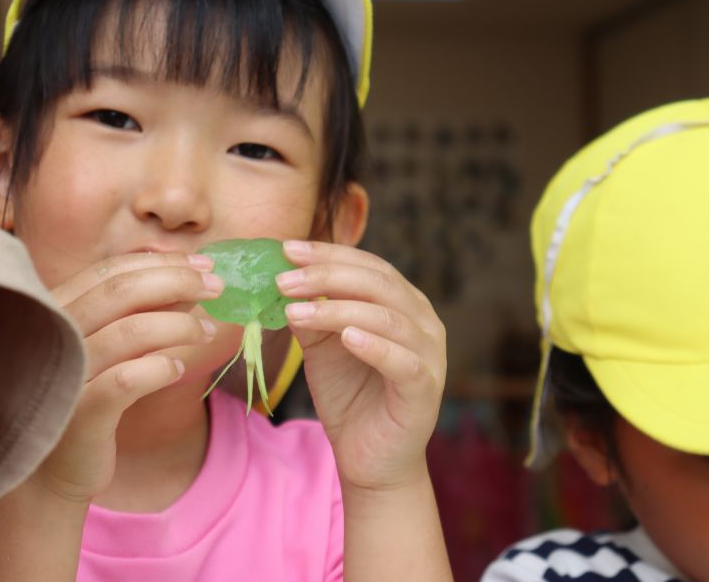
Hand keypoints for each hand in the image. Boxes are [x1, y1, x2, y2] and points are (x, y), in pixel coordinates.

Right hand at [28, 252, 222, 503]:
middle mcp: (55, 334)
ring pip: (129, 332)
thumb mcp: (108, 347)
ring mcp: (66, 374)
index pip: (110, 271)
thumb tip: (189, 280)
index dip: (160, 263)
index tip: (203, 265)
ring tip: (208, 332)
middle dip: (177, 281)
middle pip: (120, 291)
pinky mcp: (80, 414)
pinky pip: (128, 381)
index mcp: (56, 308)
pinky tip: (178, 371)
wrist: (51, 471)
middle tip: (217, 286)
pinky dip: (160, 369)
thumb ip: (137, 312)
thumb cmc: (84, 397)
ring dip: (179, 326)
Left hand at [276, 240, 445, 492]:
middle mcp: (421, 321)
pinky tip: (346, 337)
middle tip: (283, 280)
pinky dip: (375, 345)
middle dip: (327, 276)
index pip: (367, 265)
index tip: (286, 249)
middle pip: (378, 283)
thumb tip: (280, 280)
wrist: (369, 458)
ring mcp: (428, 354)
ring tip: (295, 311)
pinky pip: (403, 361)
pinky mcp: (425, 389)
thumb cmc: (349, 396)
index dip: (327, 254)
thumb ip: (309, 314)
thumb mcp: (321, 347)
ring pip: (387, 318)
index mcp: (400, 303)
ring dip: (337, 310)